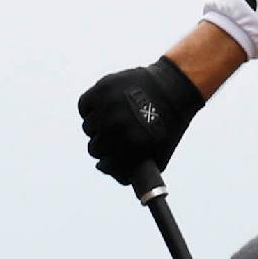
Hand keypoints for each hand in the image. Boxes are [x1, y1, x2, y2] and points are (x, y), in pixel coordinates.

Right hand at [77, 58, 204, 183]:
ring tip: (108, 122)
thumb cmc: (167, 124)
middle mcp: (118, 126)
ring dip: (95, 128)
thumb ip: (136, 170)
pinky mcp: (102, 89)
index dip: (108, 164)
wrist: (173, 88)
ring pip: (88, 127)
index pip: (105, 165)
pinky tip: (101, 109)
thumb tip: (104, 169)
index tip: (110, 158)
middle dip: (101, 147)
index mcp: (133, 145)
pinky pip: (84, 106)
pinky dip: (89, 109)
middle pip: (94, 148)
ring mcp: (109, 106)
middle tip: (110, 139)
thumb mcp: (160, 154)